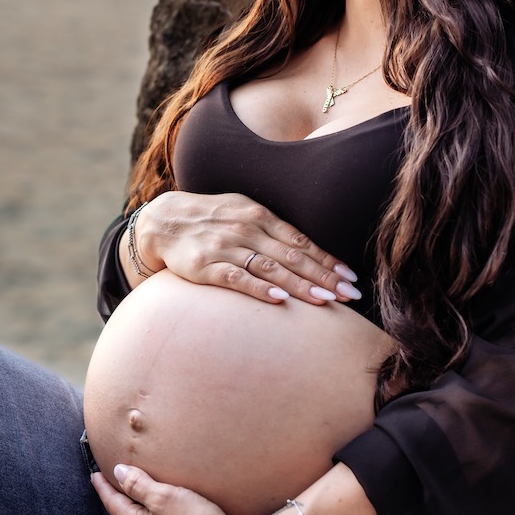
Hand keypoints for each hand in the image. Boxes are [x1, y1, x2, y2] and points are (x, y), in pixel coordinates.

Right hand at [130, 191, 360, 306]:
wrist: (163, 221)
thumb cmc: (212, 219)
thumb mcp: (244, 214)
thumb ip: (274, 231)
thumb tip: (311, 252)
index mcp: (259, 215)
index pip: (301, 241)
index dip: (328, 260)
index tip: (351, 277)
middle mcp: (246, 229)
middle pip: (292, 256)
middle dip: (325, 276)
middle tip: (351, 294)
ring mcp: (225, 246)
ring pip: (270, 267)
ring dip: (300, 284)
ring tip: (326, 300)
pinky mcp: (205, 265)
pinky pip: (236, 277)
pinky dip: (258, 287)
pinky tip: (278, 298)